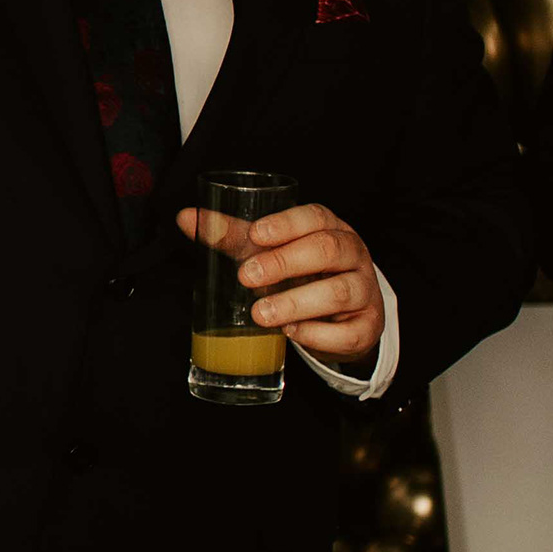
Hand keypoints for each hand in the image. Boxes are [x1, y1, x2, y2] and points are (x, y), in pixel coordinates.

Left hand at [179, 198, 383, 364]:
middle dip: (286, 262)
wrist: (342, 316)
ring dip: (297, 302)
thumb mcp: (271, 252)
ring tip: (261, 314)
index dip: (287, 224)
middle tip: (247, 276)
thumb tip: (185, 217)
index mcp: (331, 229)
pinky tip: (292, 333)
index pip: (316, 217)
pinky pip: (349, 332)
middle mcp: (354, 255)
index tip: (256, 235)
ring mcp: (365, 292)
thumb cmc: (303, 274)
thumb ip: (233, 236)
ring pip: (340, 292)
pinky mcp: (366, 327)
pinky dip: (319, 334)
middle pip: (328, 249)